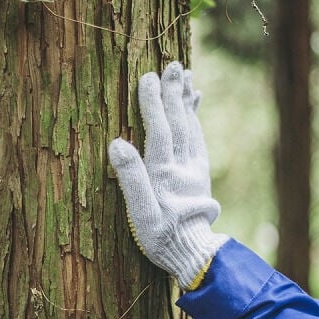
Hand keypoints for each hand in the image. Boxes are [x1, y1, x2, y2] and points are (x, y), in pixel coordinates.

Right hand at [108, 62, 227, 289]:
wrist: (193, 252)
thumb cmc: (161, 236)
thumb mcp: (140, 214)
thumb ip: (130, 178)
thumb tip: (117, 143)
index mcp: (164, 173)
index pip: (159, 130)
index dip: (153, 103)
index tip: (148, 77)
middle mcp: (182, 166)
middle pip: (179, 123)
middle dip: (174, 93)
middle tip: (173, 65)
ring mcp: (195, 169)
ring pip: (192, 128)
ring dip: (187, 102)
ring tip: (187, 78)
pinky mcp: (201, 175)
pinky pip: (199, 140)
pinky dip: (196, 120)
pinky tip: (195, 107)